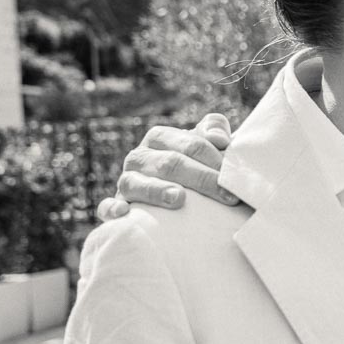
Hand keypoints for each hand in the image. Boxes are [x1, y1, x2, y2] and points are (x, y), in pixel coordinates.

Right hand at [96, 114, 237, 220]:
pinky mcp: (117, 205)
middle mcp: (139, 157)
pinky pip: (107, 207)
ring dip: (156, 191)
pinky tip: (124, 214)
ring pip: (135, 183)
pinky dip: (112, 210)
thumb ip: (214, 129)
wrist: (174, 196)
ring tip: (179, 199)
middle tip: (227, 196)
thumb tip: (219, 138)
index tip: (235, 179)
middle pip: (170, 164)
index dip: (214, 159)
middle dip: (201, 179)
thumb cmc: (193, 167)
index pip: (190, 145)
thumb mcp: (204, 145)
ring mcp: (126, 181)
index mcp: (160, 137)